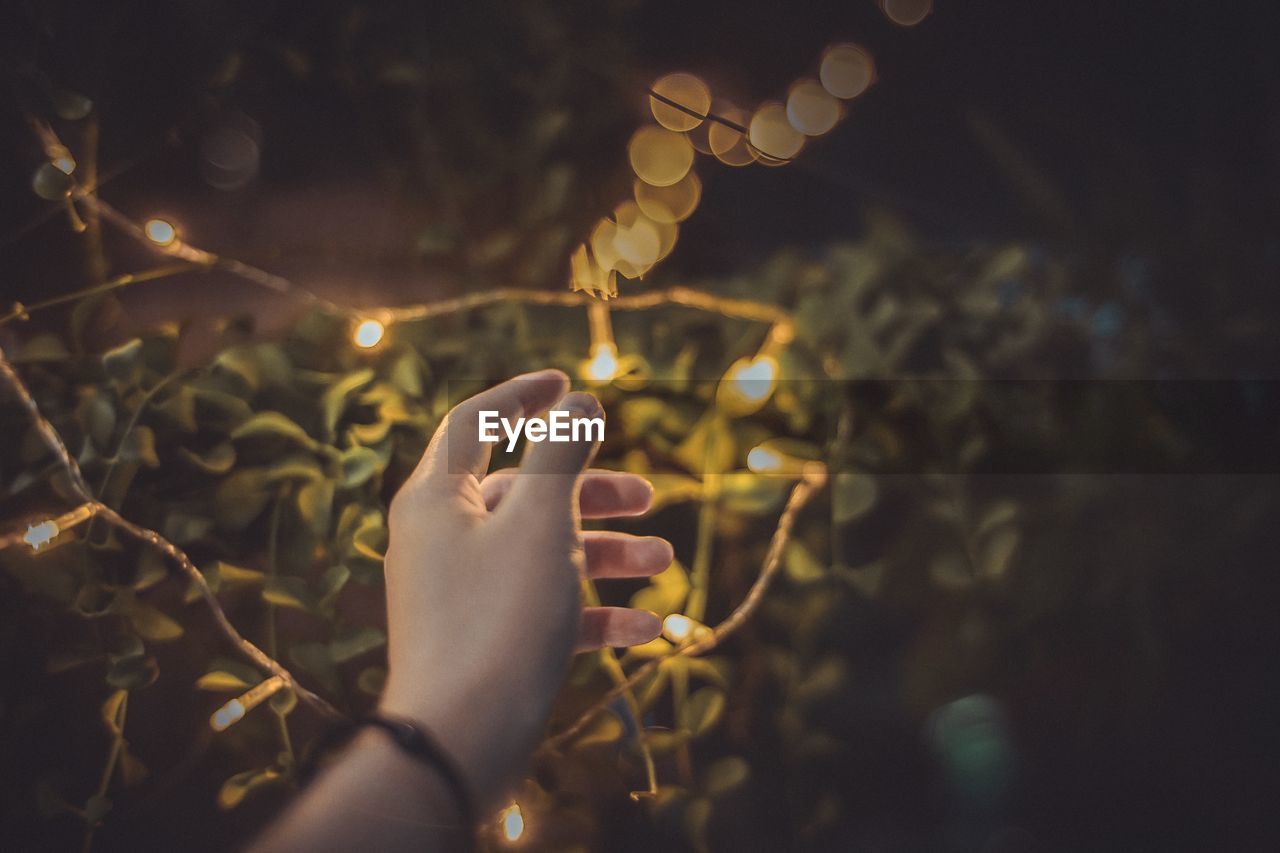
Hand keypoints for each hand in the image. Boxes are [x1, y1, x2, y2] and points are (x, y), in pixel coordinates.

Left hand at [378, 370, 668, 808]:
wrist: (460, 742)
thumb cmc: (497, 618)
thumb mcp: (540, 523)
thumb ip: (561, 455)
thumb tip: (578, 401)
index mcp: (437, 499)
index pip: (476, 422)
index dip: (524, 397)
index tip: (571, 383)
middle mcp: (442, 540)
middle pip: (522, 493)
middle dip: (590, 491)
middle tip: (647, 496)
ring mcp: (462, 594)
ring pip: (541, 552)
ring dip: (604, 552)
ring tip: (662, 560)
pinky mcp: (485, 643)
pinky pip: (543, 610)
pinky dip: (592, 611)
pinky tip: (646, 627)